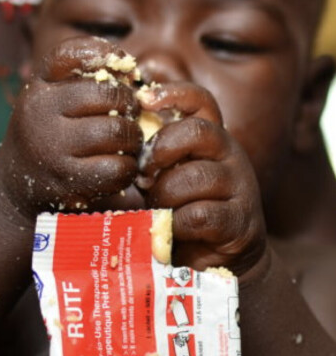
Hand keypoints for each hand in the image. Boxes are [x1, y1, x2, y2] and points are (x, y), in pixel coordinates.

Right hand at [0, 37, 142, 217]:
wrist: (11, 188)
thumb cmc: (42, 137)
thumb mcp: (46, 103)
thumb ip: (79, 82)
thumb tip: (130, 69)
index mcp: (37, 89)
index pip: (70, 54)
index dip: (102, 51)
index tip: (120, 63)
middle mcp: (39, 113)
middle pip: (107, 94)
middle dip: (129, 104)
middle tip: (130, 115)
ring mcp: (51, 147)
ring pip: (116, 132)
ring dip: (132, 138)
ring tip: (127, 142)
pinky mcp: (66, 180)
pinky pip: (115, 168)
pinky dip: (127, 168)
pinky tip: (120, 166)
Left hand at [137, 82, 265, 274]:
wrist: (217, 261)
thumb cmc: (180, 212)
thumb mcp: (163, 178)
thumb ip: (150, 158)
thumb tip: (116, 135)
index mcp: (208, 140)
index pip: (200, 101)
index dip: (173, 93)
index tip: (142, 101)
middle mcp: (228, 156)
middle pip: (198, 131)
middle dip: (161, 150)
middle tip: (143, 175)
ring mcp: (239, 187)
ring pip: (196, 176)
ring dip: (165, 195)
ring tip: (157, 209)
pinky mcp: (239, 222)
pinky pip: (200, 214)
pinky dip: (176, 224)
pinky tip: (171, 230)